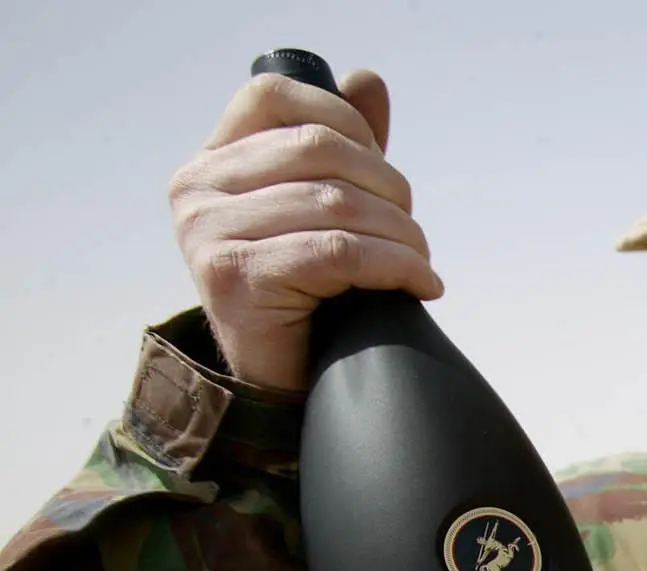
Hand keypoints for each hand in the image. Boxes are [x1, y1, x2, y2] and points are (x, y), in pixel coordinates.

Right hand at [168, 66, 441, 391]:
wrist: (280, 384)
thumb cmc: (306, 295)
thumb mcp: (322, 208)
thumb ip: (341, 144)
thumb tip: (366, 81)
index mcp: (211, 161)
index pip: (275, 96)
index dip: (345, 121)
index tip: (383, 171)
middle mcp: (197, 189)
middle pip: (319, 148)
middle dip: (389, 190)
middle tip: (412, 232)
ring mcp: (208, 233)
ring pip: (337, 204)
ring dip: (402, 236)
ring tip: (420, 263)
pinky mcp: (236, 277)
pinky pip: (338, 253)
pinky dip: (395, 266)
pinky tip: (419, 285)